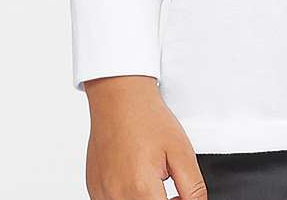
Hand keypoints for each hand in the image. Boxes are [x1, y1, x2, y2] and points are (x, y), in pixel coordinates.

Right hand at [82, 75, 205, 198]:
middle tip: (170, 189)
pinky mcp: (94, 189)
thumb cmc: (147, 119)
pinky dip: (128, 196)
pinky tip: (134, 177)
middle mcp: (117, 196)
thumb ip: (192, 188)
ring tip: (152, 180)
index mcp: (140, 190)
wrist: (119, 97)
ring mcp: (102, 194)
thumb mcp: (181, 152)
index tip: (181, 196)